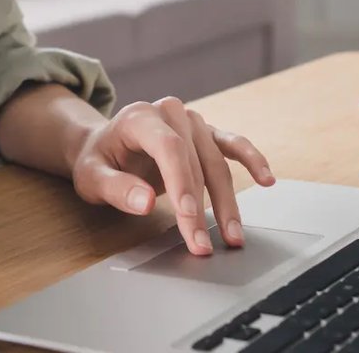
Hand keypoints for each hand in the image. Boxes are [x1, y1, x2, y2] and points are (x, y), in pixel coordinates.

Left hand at [69, 97, 274, 255]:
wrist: (103, 144)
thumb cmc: (98, 160)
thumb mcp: (91, 176)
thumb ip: (116, 188)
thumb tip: (144, 202)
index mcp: (139, 117)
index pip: (169, 148)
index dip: (181, 183)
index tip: (188, 217)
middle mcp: (170, 113)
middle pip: (195, 161)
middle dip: (201, 208)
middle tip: (203, 246)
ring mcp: (191, 122)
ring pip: (217, 163)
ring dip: (227, 202)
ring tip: (232, 236)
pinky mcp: (205, 134)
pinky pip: (233, 145)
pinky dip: (252, 160)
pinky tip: (266, 178)